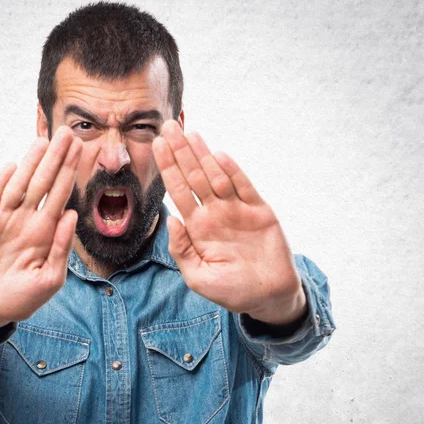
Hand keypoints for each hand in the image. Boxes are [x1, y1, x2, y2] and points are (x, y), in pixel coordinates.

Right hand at [0, 126, 81, 334]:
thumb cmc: (21, 299)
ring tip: (43, 141)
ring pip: (19, 186)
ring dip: (30, 164)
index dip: (69, 173)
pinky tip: (12, 166)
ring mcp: (2, 221)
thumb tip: (72, 214)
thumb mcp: (49, 280)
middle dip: (55, 159)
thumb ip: (62, 248)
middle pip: (43, 184)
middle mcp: (25, 221)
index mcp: (44, 233)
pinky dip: (0, 183)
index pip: (60, 196)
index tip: (81, 150)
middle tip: (68, 133)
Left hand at [152, 120, 305, 325]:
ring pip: (216, 176)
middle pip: (194, 177)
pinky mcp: (259, 211)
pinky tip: (218, 155)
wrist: (268, 297)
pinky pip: (244, 186)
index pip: (178, 192)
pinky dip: (232, 170)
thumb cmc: (231, 290)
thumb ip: (182, 250)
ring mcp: (236, 210)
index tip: (156, 146)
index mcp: (197, 228)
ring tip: (189, 133)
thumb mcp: (198, 277)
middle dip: (180, 152)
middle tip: (168, 126)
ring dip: (202, 155)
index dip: (168, 168)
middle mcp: (214, 214)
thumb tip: (170, 220)